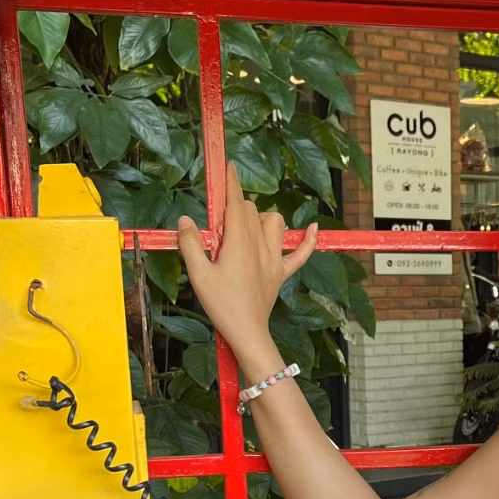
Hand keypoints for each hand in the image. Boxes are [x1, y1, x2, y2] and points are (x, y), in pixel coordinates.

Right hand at [177, 162, 317, 370]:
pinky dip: (308, 240)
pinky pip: (301, 253)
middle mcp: (260, 246)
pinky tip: (313, 228)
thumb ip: (191, 245)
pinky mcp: (281, 273)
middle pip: (251, 210)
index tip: (227, 166)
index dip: (230, 183)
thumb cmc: (221, 305)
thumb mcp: (198, 275)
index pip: (235, 203)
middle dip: (235, 207)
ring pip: (275, 223)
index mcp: (239, 243)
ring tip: (244, 229)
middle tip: (216, 225)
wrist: (246, 332)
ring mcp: (274, 259)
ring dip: (261, 218)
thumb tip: (185, 220)